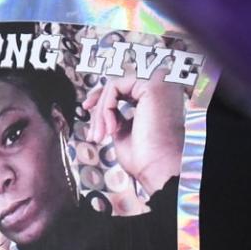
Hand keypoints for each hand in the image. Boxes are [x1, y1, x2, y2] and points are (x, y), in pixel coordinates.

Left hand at [83, 68, 184, 193]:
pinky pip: (114, 87)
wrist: (158, 169)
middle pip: (116, 86)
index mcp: (160, 94)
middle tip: (93, 134)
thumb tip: (100, 106)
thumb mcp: (124, 130)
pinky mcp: (152, 83)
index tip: (87, 109)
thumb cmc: (146, 157)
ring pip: (113, 86)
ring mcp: (159, 80)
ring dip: (101, 114)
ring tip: (101, 135)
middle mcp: (163, 82)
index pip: (124, 87)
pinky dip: (106, 109)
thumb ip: (116, 114)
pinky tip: (112, 129)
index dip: (102, 98)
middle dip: (98, 110)